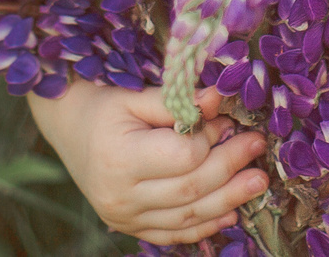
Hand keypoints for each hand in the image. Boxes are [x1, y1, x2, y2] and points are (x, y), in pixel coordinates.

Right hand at [29, 81, 268, 245]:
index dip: (211, 140)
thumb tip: (219, 98)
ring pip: (187, 217)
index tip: (227, 122)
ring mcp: (124, 218)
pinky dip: (204, 225)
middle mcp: (120, 195)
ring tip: (257, 181)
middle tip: (257, 148)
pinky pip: (174, 233)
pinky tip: (230, 212)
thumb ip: (178, 101)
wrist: (71, 130)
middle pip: (190, 190)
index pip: (182, 157)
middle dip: (230, 169)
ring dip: (228, 200)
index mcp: (119, 158)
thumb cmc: (105, 107)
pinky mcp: (130, 227)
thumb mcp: (136, 95)